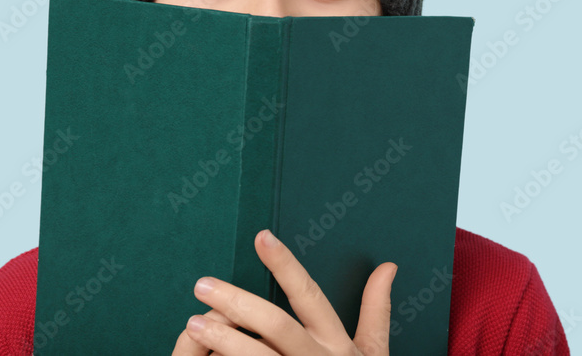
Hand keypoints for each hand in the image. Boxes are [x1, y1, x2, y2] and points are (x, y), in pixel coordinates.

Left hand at [171, 229, 396, 355]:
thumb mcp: (372, 353)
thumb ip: (376, 310)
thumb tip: (387, 268)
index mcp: (337, 343)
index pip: (308, 295)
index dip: (285, 265)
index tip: (261, 237)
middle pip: (275, 325)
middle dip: (237, 302)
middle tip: (203, 284)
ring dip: (222, 339)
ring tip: (194, 321)